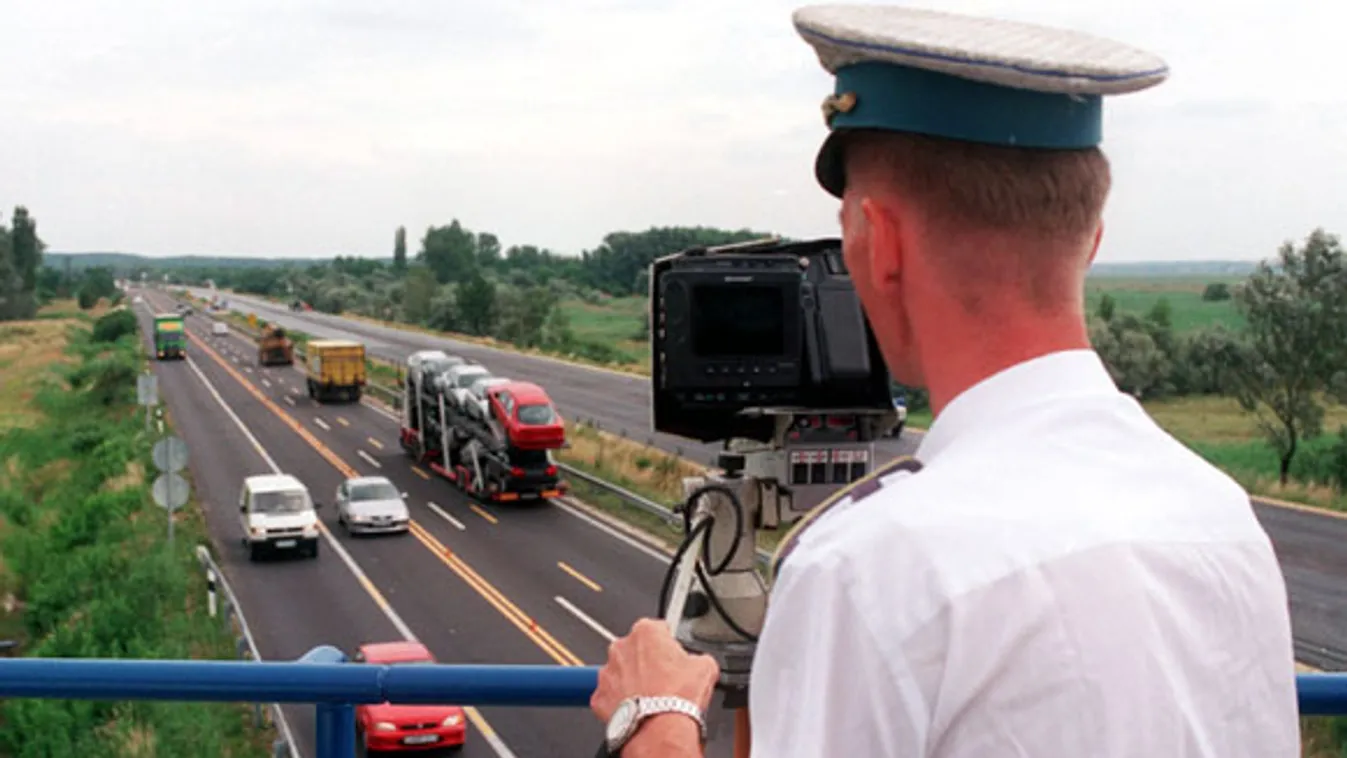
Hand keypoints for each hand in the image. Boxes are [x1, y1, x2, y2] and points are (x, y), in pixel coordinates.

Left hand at [591, 619, 718, 745]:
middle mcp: (621, 648)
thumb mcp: (706, 667)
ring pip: (621, 672)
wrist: (660, 730)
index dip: (669, 644)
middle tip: (665, 680)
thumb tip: (700, 663)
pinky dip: (621, 702)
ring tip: (652, 697)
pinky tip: (638, 709)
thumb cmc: (677, 698)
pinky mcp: (599, 697)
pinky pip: (610, 695)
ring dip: (633, 681)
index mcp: (646, 632)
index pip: (659, 629)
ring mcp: (607, 672)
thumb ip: (699, 657)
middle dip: (649, 662)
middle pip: (637, 650)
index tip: (674, 657)